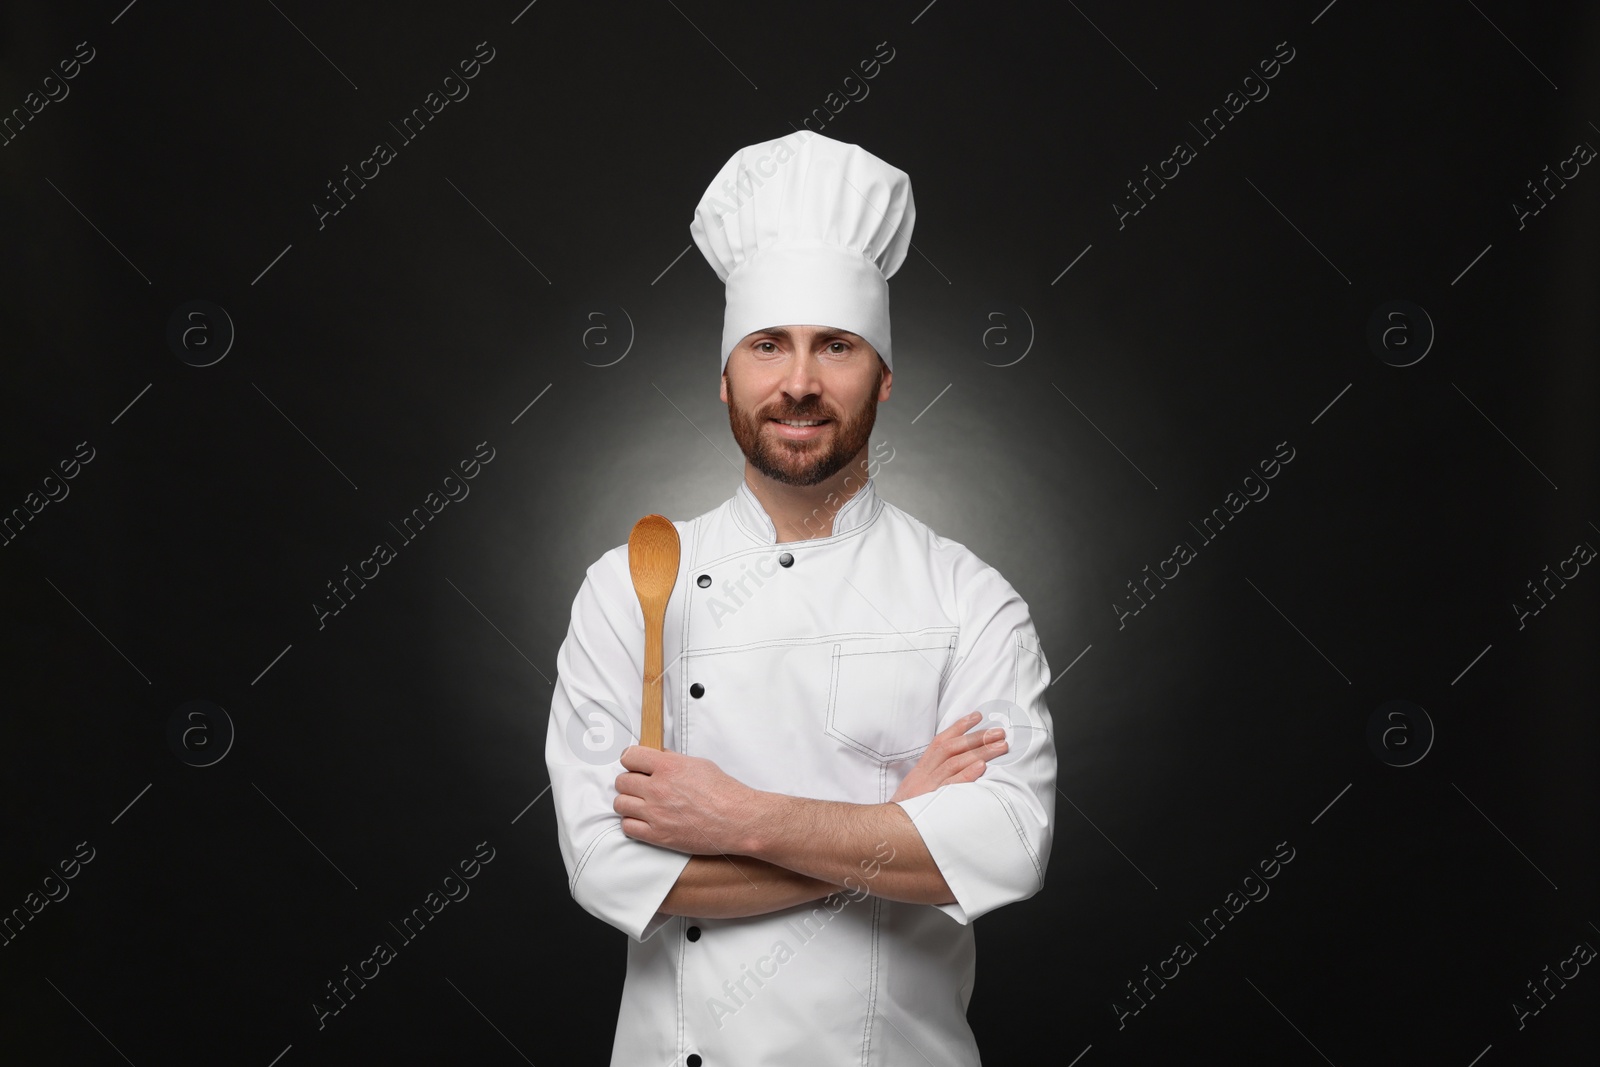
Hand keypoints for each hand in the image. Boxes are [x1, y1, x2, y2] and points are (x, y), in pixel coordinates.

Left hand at [614, 746, 757, 854]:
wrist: (737, 820)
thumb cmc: (724, 792)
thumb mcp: (699, 764)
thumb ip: (673, 760)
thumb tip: (657, 757)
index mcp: (668, 767)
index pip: (629, 756)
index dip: (630, 760)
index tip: (634, 765)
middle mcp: (658, 789)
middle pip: (621, 781)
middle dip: (630, 782)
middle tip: (640, 786)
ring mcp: (655, 813)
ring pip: (620, 804)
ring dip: (628, 803)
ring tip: (641, 804)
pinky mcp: (658, 835)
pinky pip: (627, 827)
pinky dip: (632, 823)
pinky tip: (644, 820)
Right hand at [889, 711, 1007, 802]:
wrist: (887, 830)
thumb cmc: (907, 812)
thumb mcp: (916, 790)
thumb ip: (935, 778)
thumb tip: (961, 768)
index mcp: (921, 770)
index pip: (941, 742)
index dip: (959, 727)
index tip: (977, 717)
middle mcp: (925, 775)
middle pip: (952, 749)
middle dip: (977, 738)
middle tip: (999, 732)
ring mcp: (929, 788)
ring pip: (955, 763)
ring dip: (980, 753)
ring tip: (1000, 746)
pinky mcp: (932, 803)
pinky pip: (951, 786)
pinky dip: (966, 775)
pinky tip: (981, 768)